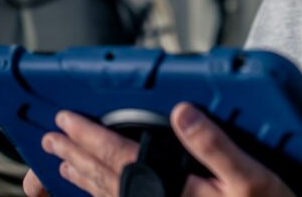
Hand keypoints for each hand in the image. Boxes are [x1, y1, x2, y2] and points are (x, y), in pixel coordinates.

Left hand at [24, 104, 294, 196]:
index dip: (90, 137)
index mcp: (176, 189)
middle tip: (51, 139)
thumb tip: (182, 113)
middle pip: (106, 178)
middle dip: (77, 155)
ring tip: (63, 163)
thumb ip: (214, 143)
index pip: (120, 158)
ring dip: (82, 178)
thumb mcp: (250, 175)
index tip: (66, 121)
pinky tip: (96, 190)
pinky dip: (100, 195)